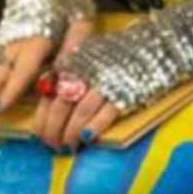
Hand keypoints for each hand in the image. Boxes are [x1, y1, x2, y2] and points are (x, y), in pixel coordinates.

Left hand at [31, 20, 120, 152]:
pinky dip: (95, 126)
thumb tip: (47, 103)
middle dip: (54, 131)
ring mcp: (106, 80)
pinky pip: (106, 112)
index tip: (39, 137)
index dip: (42, 120)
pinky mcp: (126, 90)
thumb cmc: (115, 55)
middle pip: (61, 106)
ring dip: (71, 133)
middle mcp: (85, 70)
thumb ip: (67, 77)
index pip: (48, 95)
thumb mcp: (87, 57)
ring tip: (69, 147)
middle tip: (54, 147)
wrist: (153, 45)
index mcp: (72, 62)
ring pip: (81, 111)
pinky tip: (88, 138)